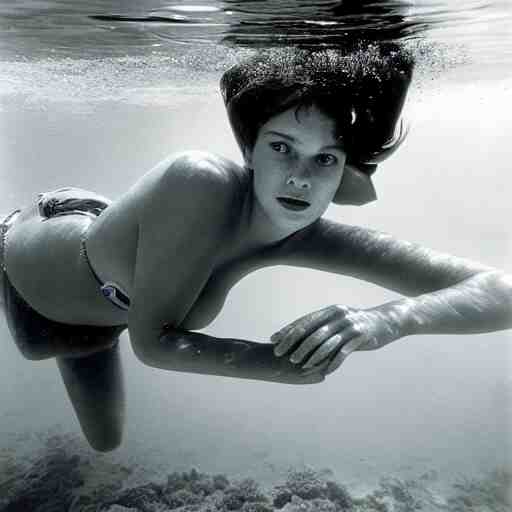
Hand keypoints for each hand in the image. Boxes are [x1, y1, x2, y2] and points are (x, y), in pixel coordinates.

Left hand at [270, 303, 402, 375]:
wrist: (386, 321)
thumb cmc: (357, 324)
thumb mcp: (338, 321)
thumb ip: (322, 327)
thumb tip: (299, 338)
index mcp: (328, 311)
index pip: (303, 321)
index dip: (287, 331)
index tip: (273, 340)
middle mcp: (337, 315)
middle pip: (311, 331)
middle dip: (294, 343)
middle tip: (282, 355)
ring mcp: (349, 325)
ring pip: (326, 342)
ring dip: (311, 354)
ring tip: (300, 364)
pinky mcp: (360, 336)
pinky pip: (344, 351)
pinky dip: (333, 362)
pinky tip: (325, 372)